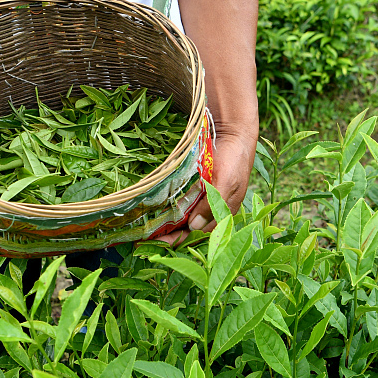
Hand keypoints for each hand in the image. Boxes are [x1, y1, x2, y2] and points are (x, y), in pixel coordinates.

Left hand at [156, 119, 257, 244]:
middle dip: (168, 235)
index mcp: (222, 214)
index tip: (157, 242)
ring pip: (182, 218)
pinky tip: (155, 210)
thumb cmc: (235, 160)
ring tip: (145, 229)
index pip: (197, 234)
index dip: (177, 240)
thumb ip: (212, 206)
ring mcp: (202, 198)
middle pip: (188, 229)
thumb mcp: (226, 183)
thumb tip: (194, 227)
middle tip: (143, 239)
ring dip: (166, 224)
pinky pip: (180, 202)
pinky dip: (168, 208)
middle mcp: (211, 210)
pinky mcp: (195, 187)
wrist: (233, 134)